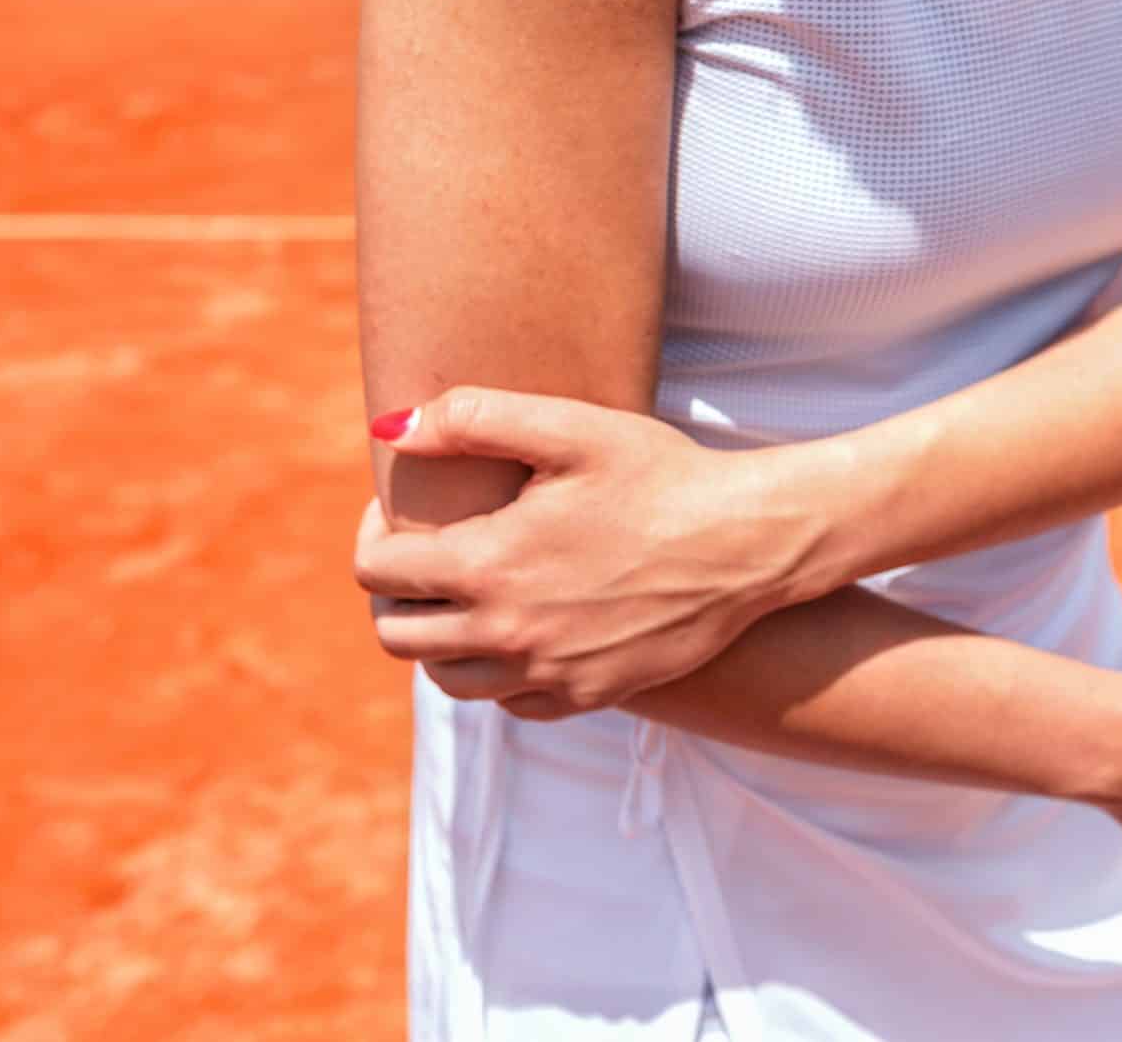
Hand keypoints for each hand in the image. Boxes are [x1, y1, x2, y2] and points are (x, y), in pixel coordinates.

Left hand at [353, 387, 824, 718]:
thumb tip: (389, 428)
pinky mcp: (589, 695)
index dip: (373, 532)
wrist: (749, 543)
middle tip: (423, 555)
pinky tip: (522, 628)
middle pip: (396, 636)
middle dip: (393, 593)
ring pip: (446, 679)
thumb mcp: (573, 427)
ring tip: (465, 594)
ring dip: (438, 638)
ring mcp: (548, 672)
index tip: (399, 509)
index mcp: (489, 565)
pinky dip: (498, 672)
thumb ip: (474, 418)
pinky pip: (510, 703)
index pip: (377, 571)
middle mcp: (508, 632)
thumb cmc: (664, 474)